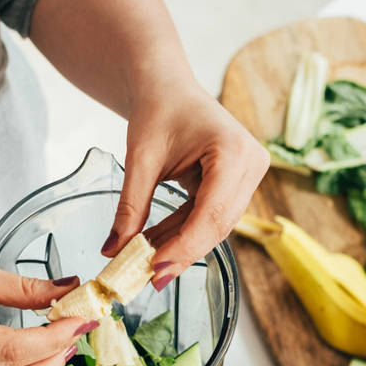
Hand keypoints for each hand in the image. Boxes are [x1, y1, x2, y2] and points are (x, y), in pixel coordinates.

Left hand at [105, 84, 269, 287]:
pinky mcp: (238, 183)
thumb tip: (114, 251)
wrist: (167, 86)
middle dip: (182, 252)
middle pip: (218, 224)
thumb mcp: (140, 159)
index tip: (155, 269)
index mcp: (233, 151)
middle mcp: (251, 164)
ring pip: (216, 226)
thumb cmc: (158, 109)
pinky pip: (211, 216)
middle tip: (149, 279)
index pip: (212, 212)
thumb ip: (130, 207)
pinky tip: (157, 246)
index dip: (185, 246)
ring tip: (146, 264)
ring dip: (181, 245)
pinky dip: (184, 232)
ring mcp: (249, 175)